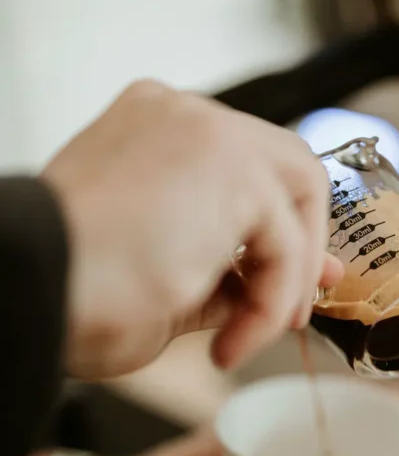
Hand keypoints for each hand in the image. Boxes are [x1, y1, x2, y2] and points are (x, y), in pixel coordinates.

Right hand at [43, 80, 341, 380]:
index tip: (289, 282)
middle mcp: (183, 116)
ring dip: (287, 281)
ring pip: (297, 198)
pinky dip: (272, 300)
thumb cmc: (75, 290)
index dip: (277, 227)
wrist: (38, 288)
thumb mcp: (166, 280)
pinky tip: (233, 339)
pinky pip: (285, 243)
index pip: (245, 168)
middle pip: (286, 166)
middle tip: (293, 310)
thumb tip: (287, 285)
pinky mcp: (231, 165)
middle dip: (303, 244)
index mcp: (154, 131)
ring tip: (246, 335)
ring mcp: (207, 132)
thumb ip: (230, 272)